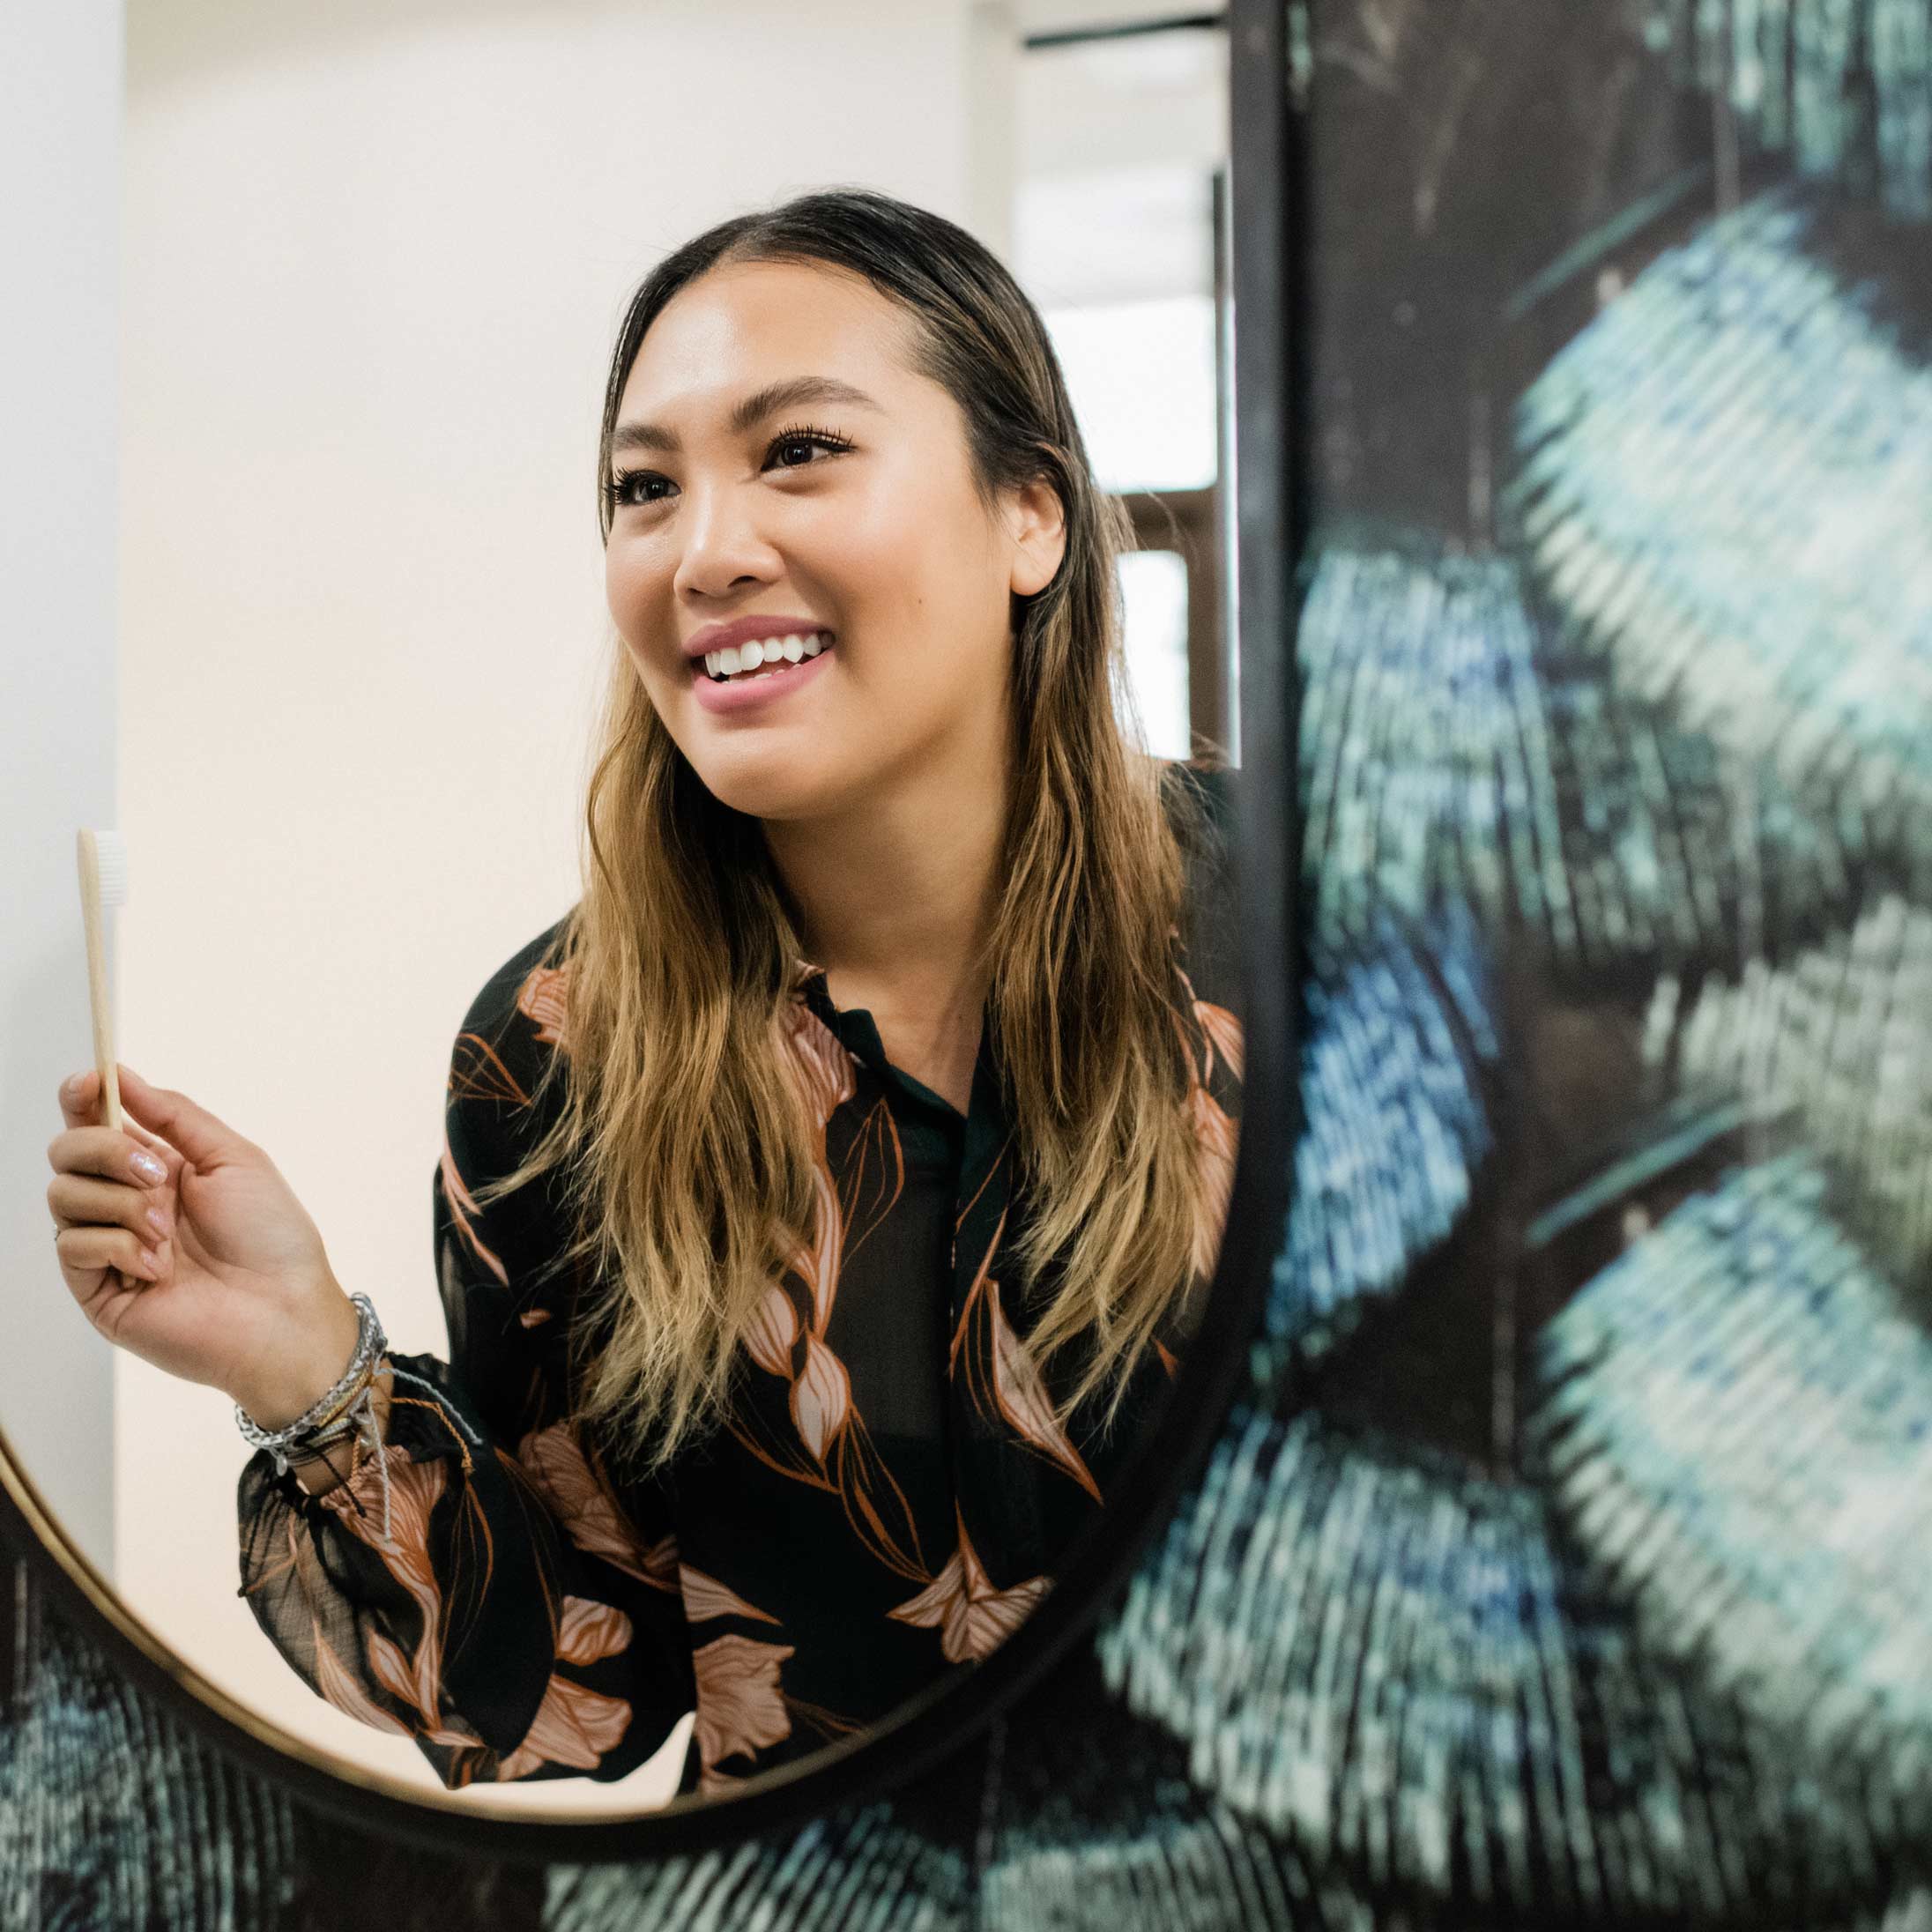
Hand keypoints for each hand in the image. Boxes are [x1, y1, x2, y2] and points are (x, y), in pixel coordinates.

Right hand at [46, 1065, 359, 1423]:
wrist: (282, 1312)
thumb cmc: (273, 1238)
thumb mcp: (233, 1157)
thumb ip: (174, 1115)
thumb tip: (120, 1075)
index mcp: (158, 1169)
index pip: (97, 1124)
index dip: (83, 1098)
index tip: (88, 1083)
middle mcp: (126, 1202)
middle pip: (68, 1152)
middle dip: (108, 1150)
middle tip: (159, 1175)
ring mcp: (108, 1246)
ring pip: (63, 1194)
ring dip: (123, 1203)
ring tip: (169, 1232)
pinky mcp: (97, 1289)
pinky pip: (73, 1244)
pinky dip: (118, 1246)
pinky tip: (158, 1268)